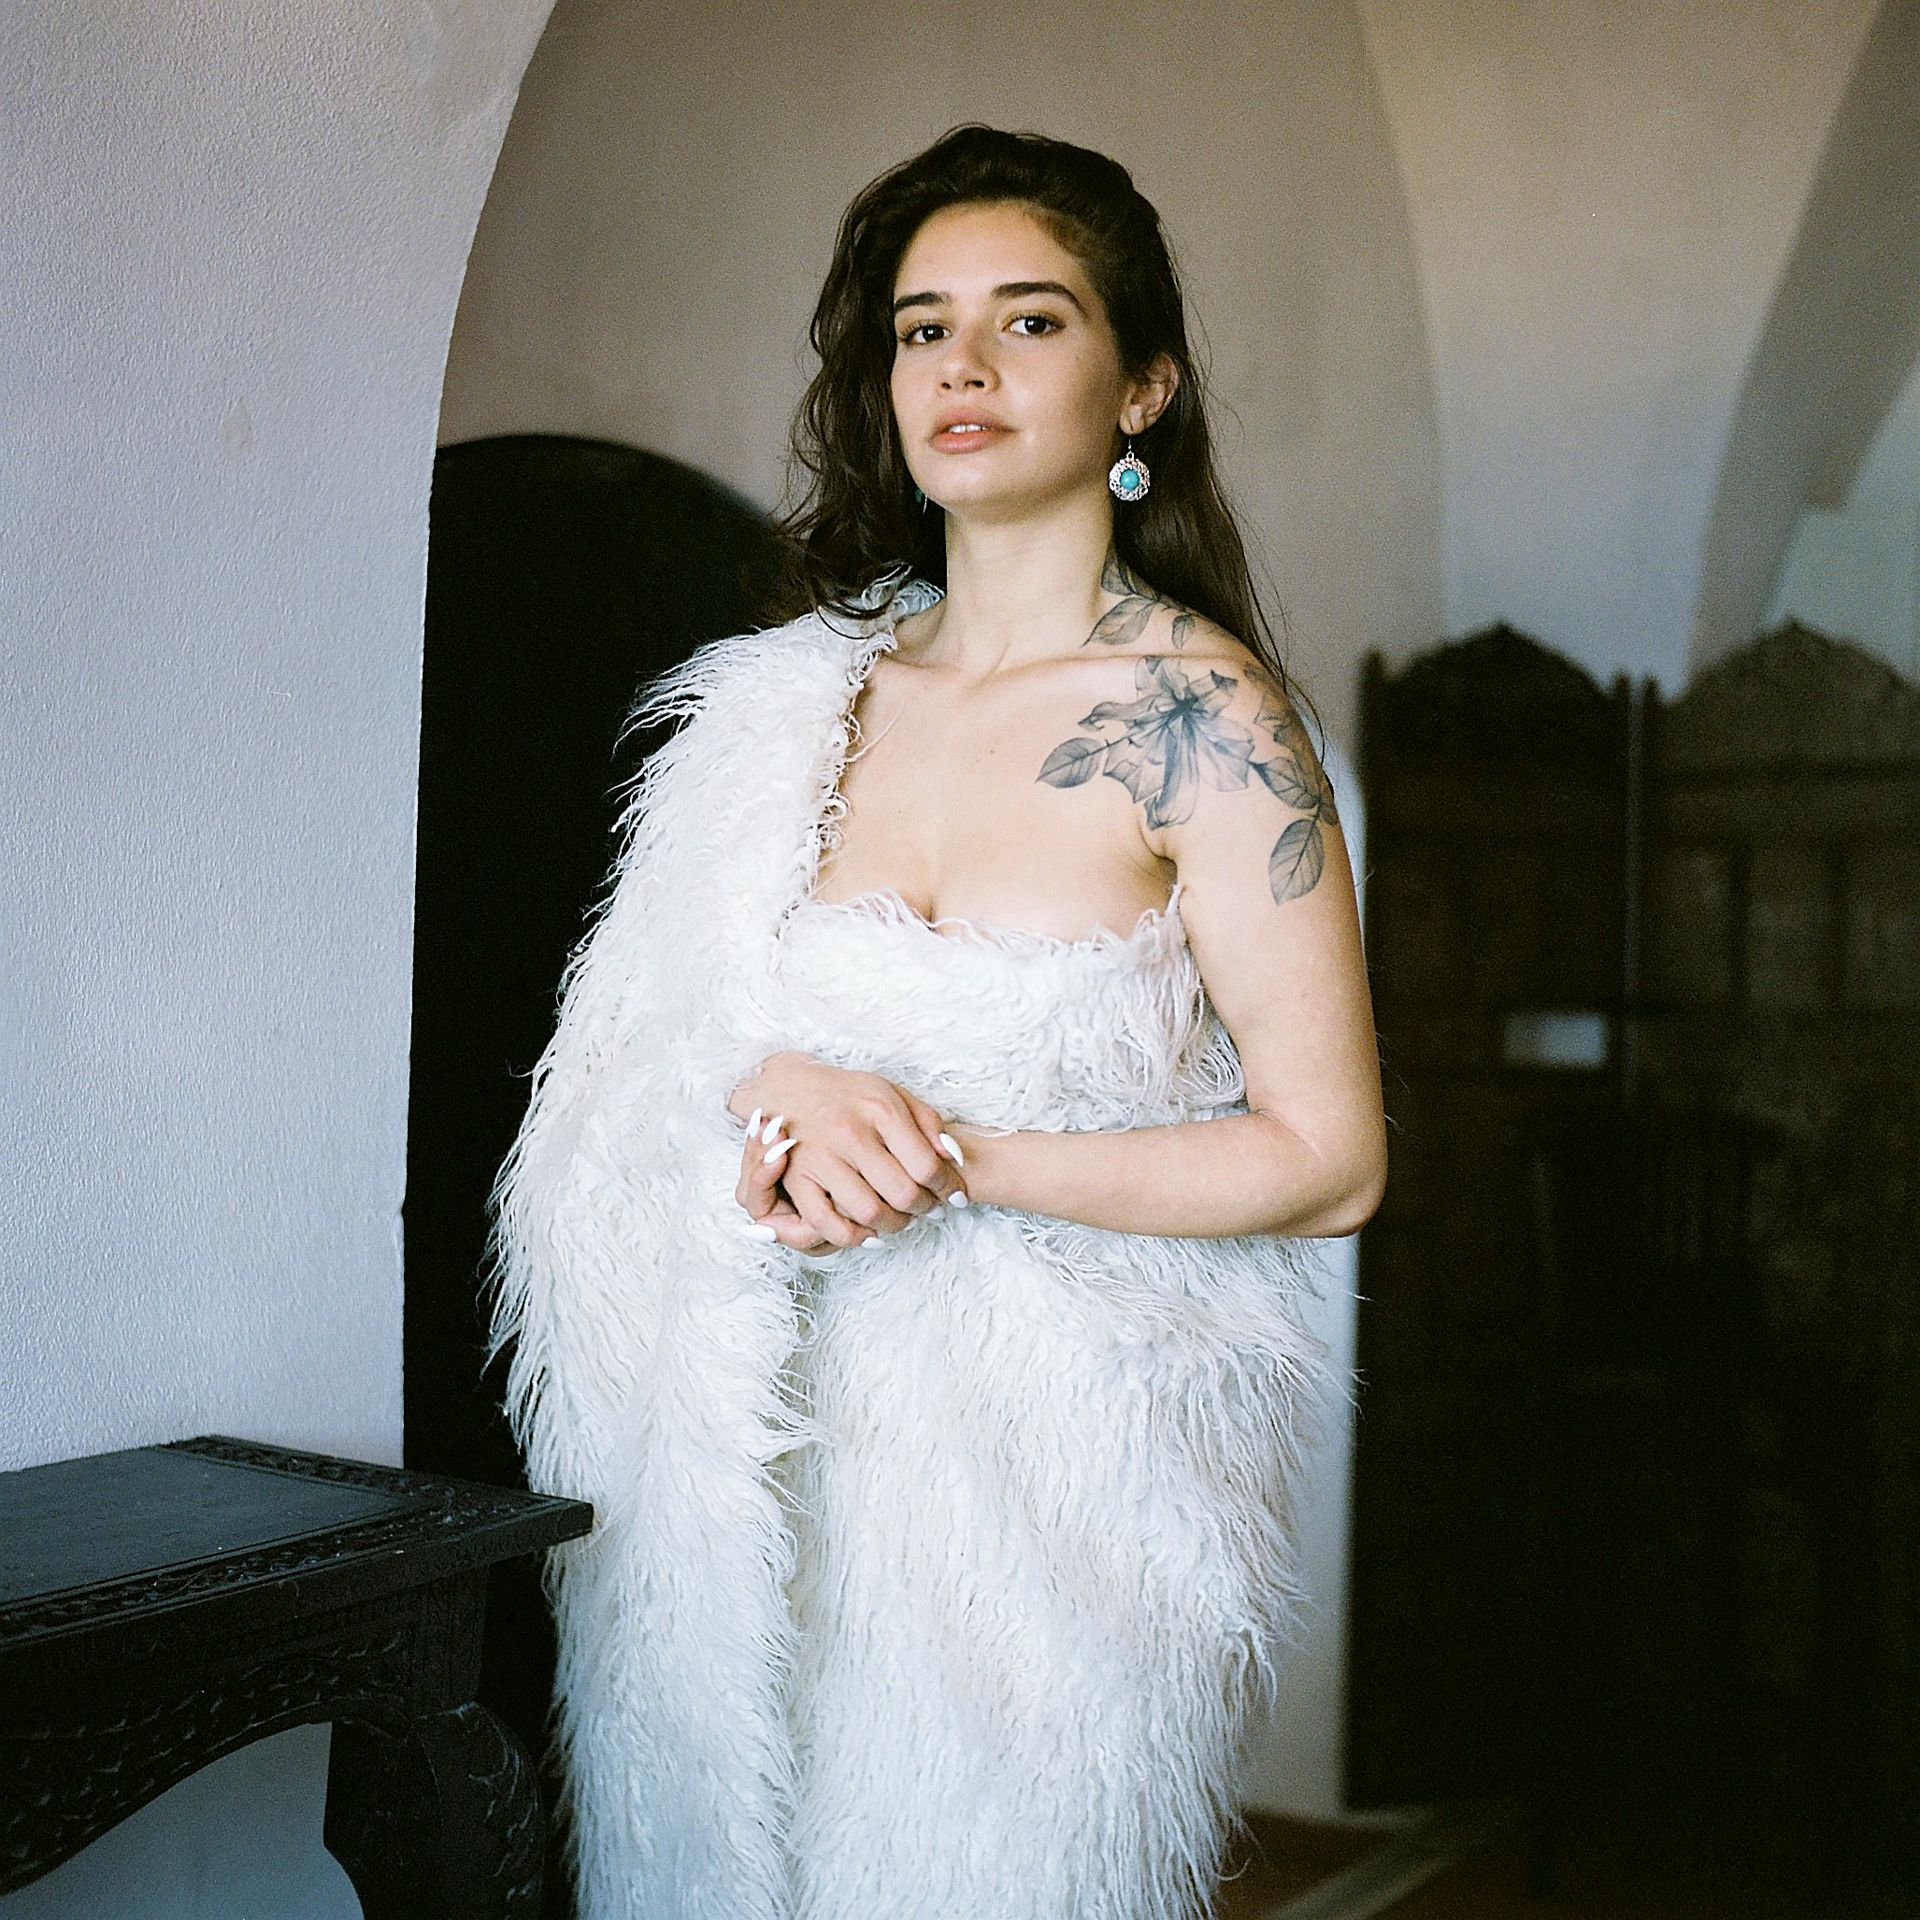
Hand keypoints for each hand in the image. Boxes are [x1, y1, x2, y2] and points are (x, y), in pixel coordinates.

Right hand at [729, 1054, 968, 1250]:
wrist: (789, 1087)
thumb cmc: (849, 1095)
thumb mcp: (892, 1094)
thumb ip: (928, 1123)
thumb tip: (954, 1159)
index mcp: (880, 1110)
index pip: (927, 1166)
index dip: (948, 1187)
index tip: (954, 1195)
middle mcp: (850, 1133)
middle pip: (903, 1194)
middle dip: (925, 1208)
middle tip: (930, 1208)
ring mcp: (820, 1157)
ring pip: (869, 1212)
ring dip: (894, 1224)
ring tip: (902, 1217)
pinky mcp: (796, 1177)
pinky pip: (826, 1222)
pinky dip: (851, 1236)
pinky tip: (867, 1231)